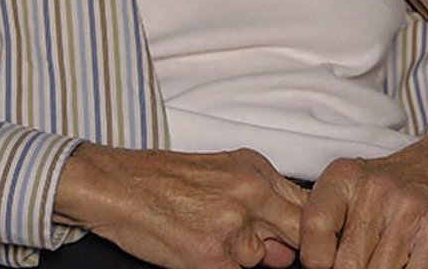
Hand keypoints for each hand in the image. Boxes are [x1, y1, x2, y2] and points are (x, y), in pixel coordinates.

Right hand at [53, 143, 305, 268]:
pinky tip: (199, 251)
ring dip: (247, 260)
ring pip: (264, 261)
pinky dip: (223, 268)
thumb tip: (286, 238)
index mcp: (258, 170)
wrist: (119, 186)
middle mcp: (253, 194)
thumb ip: (262, 197)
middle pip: (300, 234)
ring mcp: (234, 227)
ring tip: (213, 241)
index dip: (309, 228)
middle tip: (265, 247)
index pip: (308, 205)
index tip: (304, 240)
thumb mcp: (224, 170)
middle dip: (288, 247)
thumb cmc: (166, 179)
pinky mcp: (212, 257)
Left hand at [298, 127, 427, 268]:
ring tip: (382, 258)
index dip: (316, 259)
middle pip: (346, 264)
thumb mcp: (353, 187)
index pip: (314, 229)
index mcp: (346, 176)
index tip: (325, 263)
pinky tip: (404, 263)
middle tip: (361, 260)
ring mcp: (409, 211)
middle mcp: (377, 189)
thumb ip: (327, 222)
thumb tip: (312, 266)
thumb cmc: (394, 185)